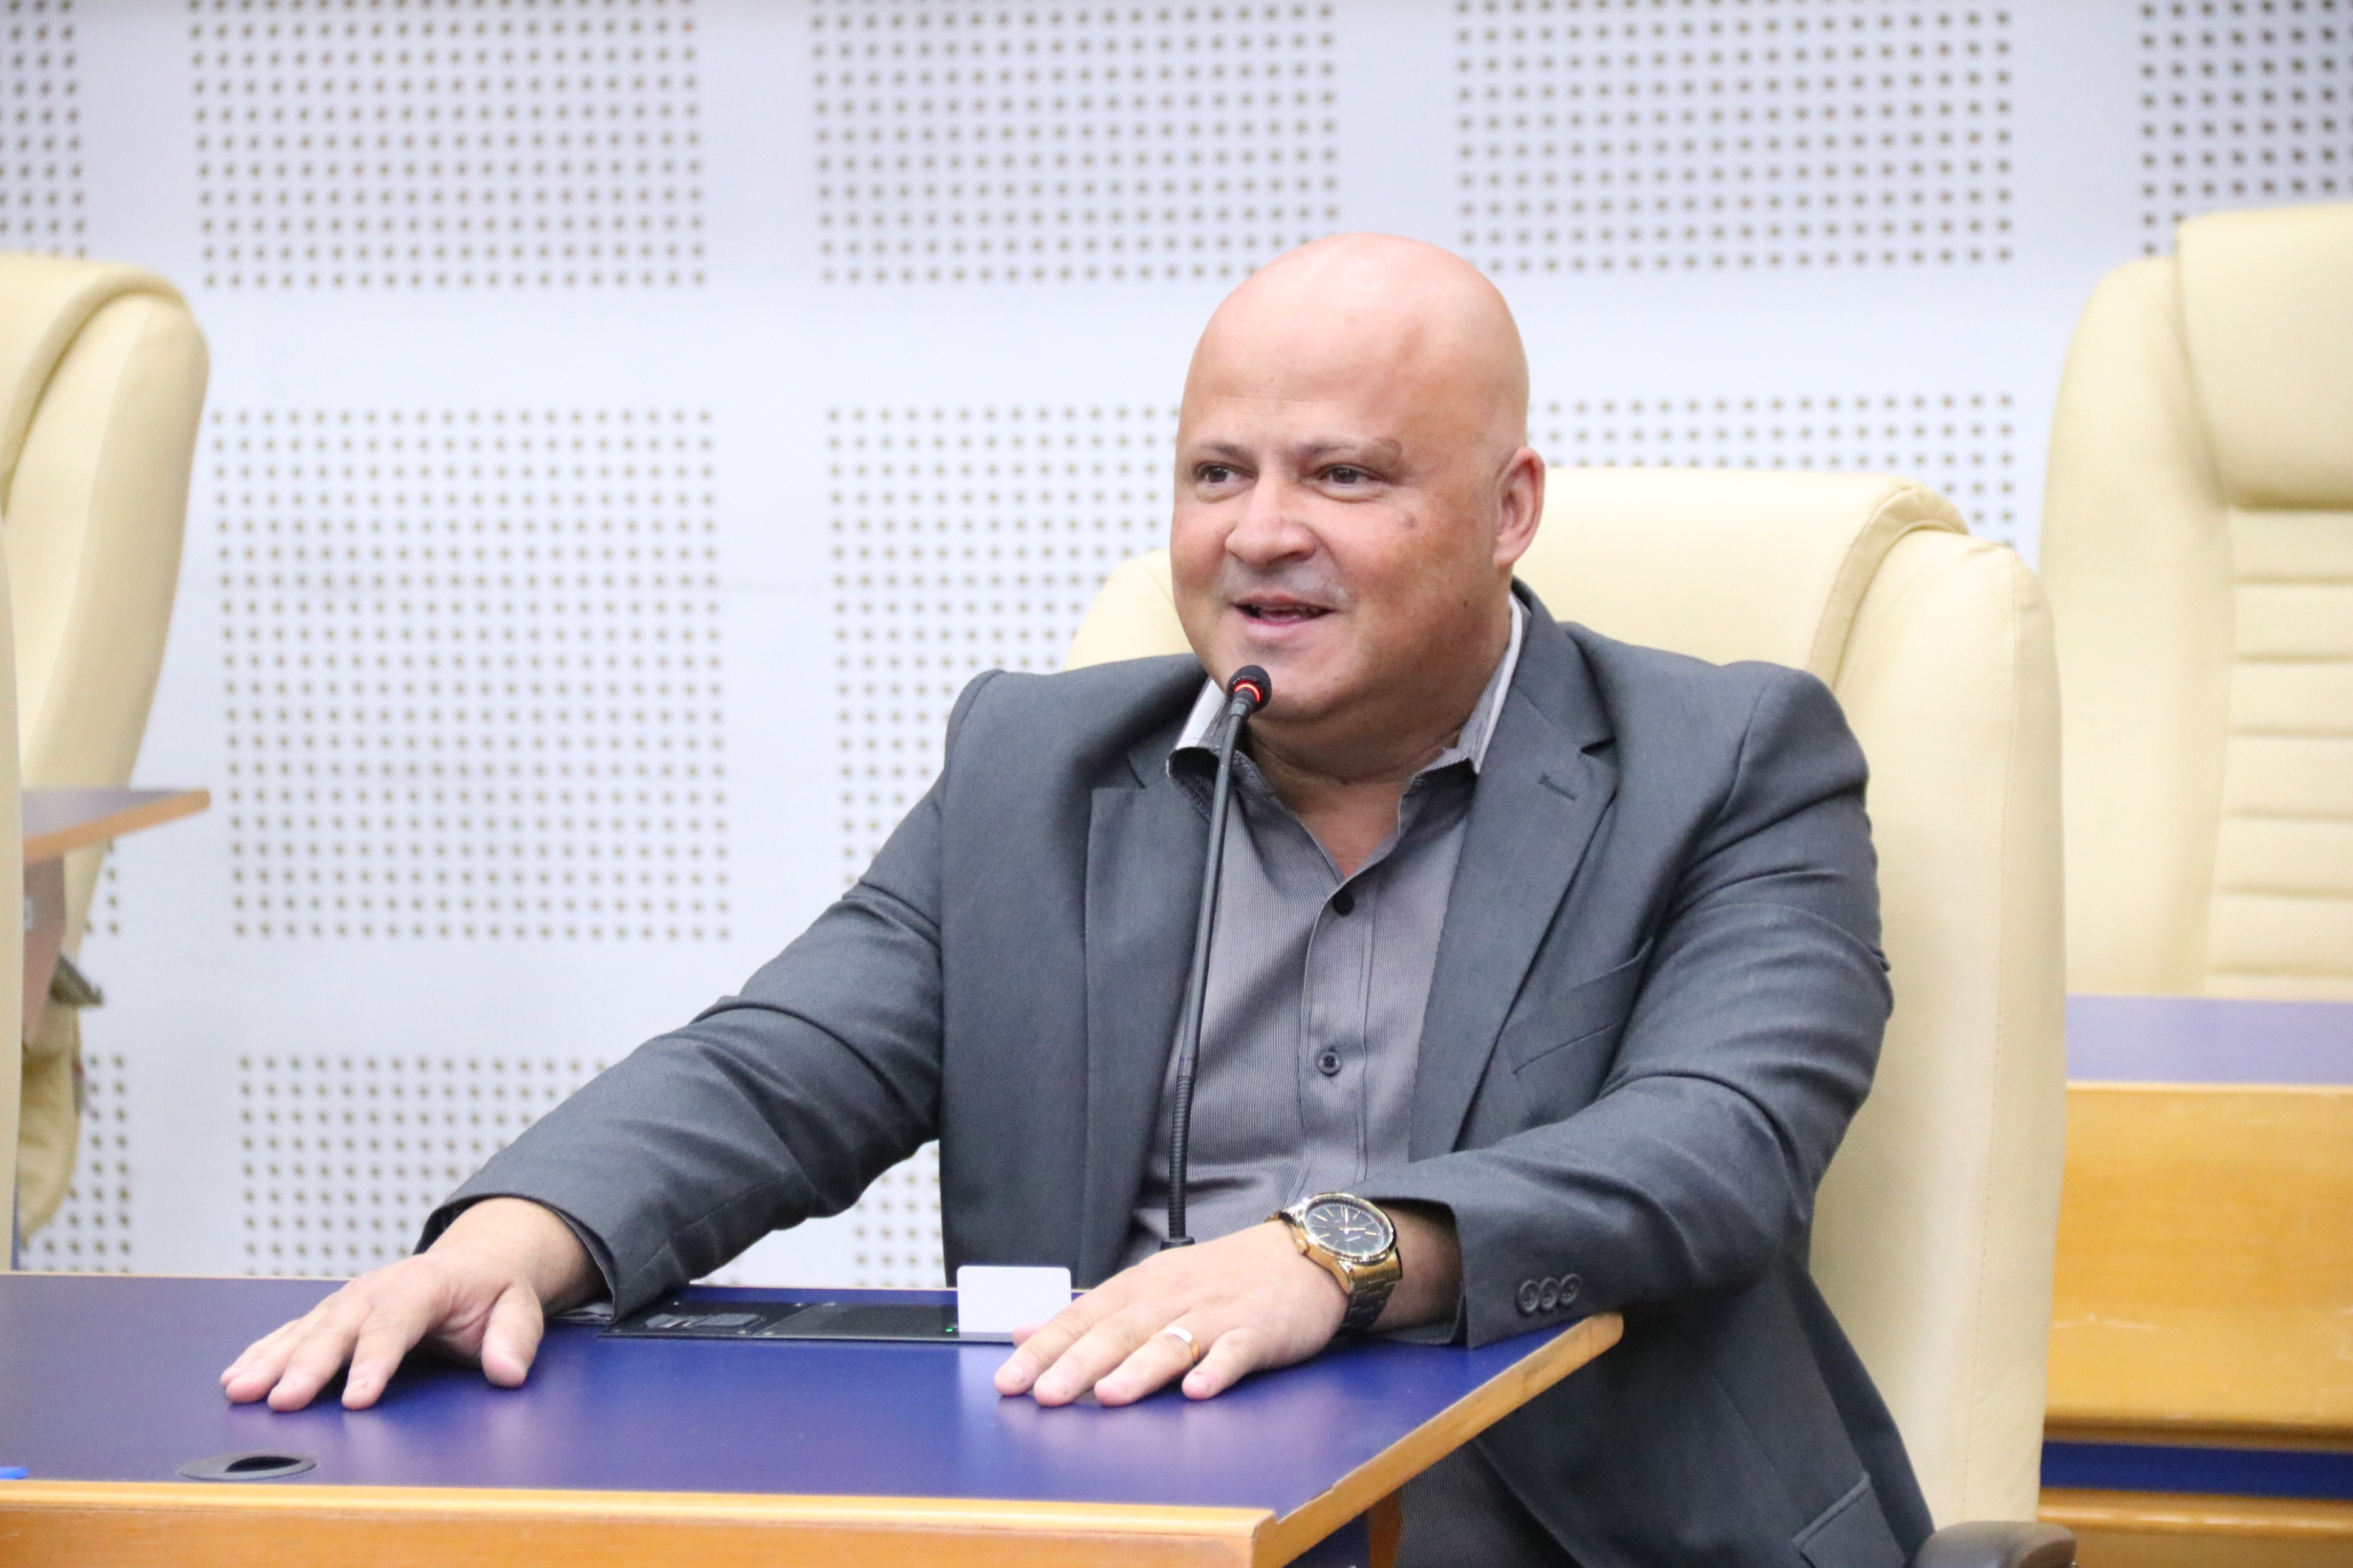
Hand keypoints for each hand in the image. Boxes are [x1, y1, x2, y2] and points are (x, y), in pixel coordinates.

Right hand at [219, 1197, 596, 1411]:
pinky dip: (261, 1353)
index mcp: (424, 1284)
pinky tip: (236, 1377)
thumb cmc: (493, 1292)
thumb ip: (514, 1338)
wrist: (474, 1264)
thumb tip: (508, 1372)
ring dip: (271, 1361)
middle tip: (281, 1402)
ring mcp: (348, 1300)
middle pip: (338, 1329)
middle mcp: (377, 1288)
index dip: (375, 1361)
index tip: (357, 1399)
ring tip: (241, 1392)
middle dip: (308, 1366)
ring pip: (305, 1331)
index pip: (396, 1323)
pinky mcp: (331, 1314)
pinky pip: (291, 1333)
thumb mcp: (519, 1308)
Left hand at [993, 1220, 1344, 1406]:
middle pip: (1119, 1331)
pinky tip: (1199, 1390)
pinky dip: (1218, 1369)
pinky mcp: (1259, 1330)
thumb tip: (1025, 1334)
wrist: (1300, 1256)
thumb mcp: (1150, 1286)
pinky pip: (1237, 1351)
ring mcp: (1216, 1313)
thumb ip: (1090, 1314)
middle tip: (1045, 1395)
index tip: (1009, 1380)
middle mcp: (1172, 1296)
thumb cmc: (1220, 1278)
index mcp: (1141, 1287)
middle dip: (1079, 1363)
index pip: (1082, 1317)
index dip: (1045, 1349)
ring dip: (1140, 1369)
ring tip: (1109, 1396)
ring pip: (1171, 1341)